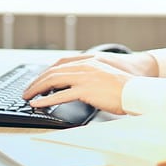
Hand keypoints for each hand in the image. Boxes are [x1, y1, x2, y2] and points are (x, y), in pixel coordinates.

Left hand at [22, 52, 157, 114]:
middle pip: (53, 71)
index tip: (38, 80)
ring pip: (53, 80)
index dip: (46, 71)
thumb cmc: (125, 87)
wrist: (137, 90)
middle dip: (37, 81)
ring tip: (28, 97)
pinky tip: (38, 104)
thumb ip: (90, 77)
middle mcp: (84, 66)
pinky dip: (46, 99)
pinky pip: (60, 95)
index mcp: (89, 61)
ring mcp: (84, 77)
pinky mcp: (86, 90)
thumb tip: (78, 86)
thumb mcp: (105, 75)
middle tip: (27, 90)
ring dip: (37, 89)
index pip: (60, 63)